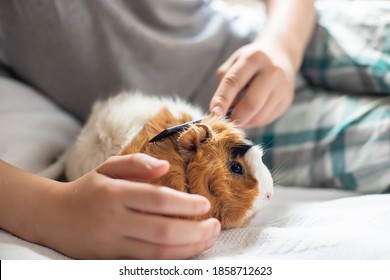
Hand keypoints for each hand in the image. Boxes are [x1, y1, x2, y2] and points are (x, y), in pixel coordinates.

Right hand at [38, 154, 219, 258]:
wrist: (52, 216)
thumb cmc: (88, 189)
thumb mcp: (108, 167)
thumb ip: (136, 163)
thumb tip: (165, 167)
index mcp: (115, 193)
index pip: (158, 200)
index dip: (186, 204)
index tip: (206, 205)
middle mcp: (114, 220)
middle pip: (163, 231)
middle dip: (195, 231)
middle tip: (215, 225)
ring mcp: (111, 244)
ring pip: (157, 253)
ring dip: (189, 248)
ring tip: (208, 239)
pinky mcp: (109, 260)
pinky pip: (146, 263)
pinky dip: (171, 260)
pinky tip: (187, 251)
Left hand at [210, 41, 294, 127]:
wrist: (281, 54)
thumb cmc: (250, 62)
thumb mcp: (234, 63)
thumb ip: (225, 82)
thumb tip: (224, 109)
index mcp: (254, 58)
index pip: (234, 81)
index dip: (222, 99)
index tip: (214, 113)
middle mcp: (272, 71)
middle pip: (252, 103)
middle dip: (236, 118)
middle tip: (225, 122)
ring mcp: (283, 87)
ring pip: (259, 116)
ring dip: (244, 121)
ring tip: (238, 115)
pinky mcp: (287, 100)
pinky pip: (266, 119)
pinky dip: (253, 121)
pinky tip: (251, 113)